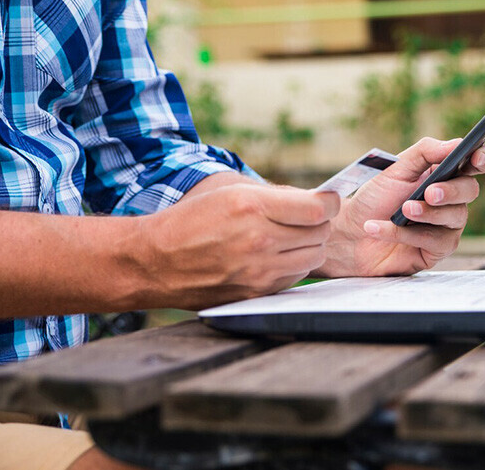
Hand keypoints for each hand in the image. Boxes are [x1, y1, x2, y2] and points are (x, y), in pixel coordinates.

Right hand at [136, 183, 338, 308]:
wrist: (155, 261)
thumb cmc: (193, 219)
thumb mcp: (232, 192)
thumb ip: (278, 195)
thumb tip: (317, 200)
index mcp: (253, 207)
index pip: (319, 209)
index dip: (329, 203)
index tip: (326, 200)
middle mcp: (259, 240)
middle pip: (321, 233)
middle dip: (318, 223)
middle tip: (304, 218)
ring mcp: (259, 271)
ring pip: (314, 257)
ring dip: (309, 245)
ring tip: (289, 237)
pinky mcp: (257, 292)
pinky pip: (296, 277)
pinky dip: (294, 265)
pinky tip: (275, 256)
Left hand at [318, 137, 484, 276]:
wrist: (350, 233)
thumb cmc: (374, 198)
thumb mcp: (395, 168)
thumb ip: (426, 151)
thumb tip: (456, 144)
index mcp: (445, 173)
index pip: (477, 162)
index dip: (484, 157)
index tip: (477, 157)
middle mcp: (451, 199)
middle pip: (470, 190)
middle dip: (451, 191)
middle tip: (430, 193)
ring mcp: (446, 225)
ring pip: (455, 217)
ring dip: (428, 213)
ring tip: (402, 211)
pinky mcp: (437, 250)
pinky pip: (435, 241)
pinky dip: (406, 234)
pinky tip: (380, 229)